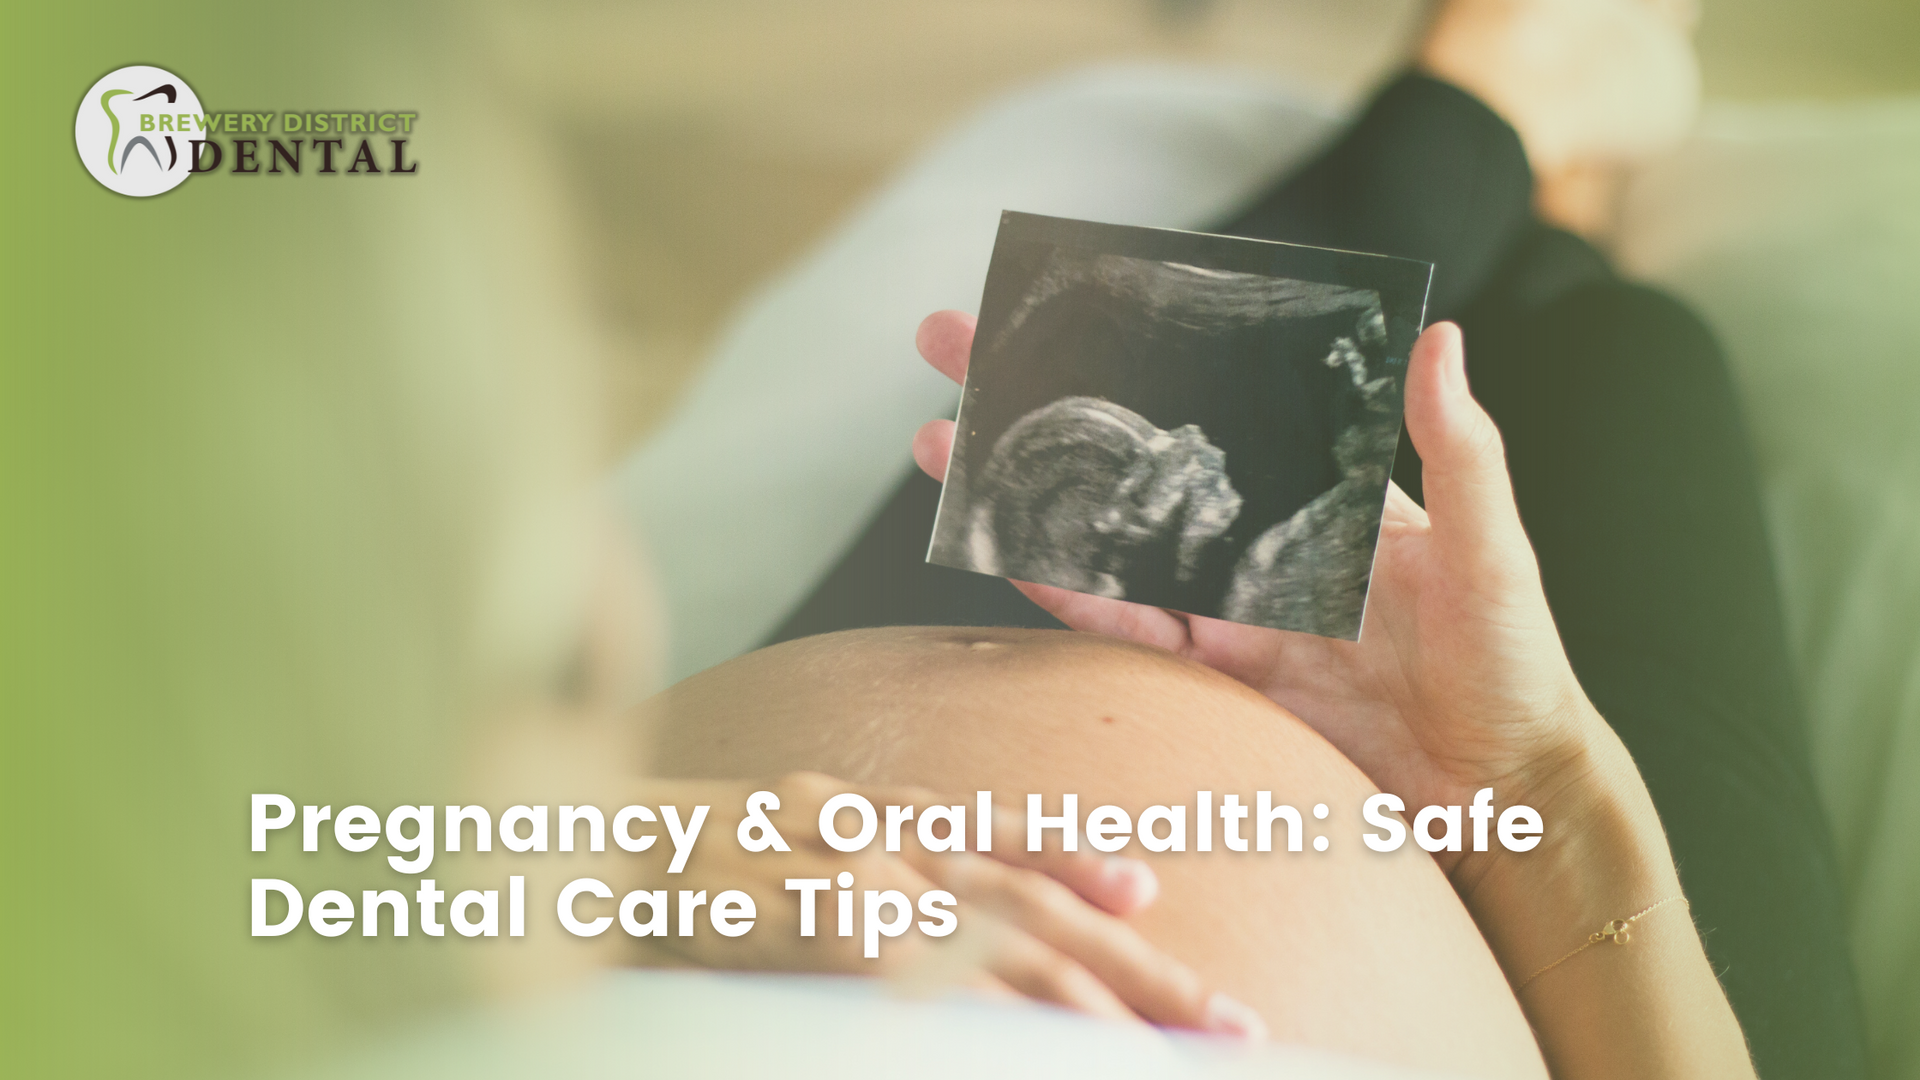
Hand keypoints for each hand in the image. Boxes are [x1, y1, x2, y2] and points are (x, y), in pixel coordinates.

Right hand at [617, 771, 1265, 1038]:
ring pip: (989, 935)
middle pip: (1023, 898)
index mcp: (855, 810)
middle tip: (1226, 1022)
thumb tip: (880, 919)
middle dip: (1132, 967)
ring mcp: (834, 875)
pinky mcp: (793, 919)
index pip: (984, 837)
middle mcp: (862, 832)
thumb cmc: (645, 868)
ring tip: (1156, 1053)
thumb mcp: (751, 844)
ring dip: (1082, 996)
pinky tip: (1024, 1033)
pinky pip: (900, 962)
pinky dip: (967, 999)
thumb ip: (831, 869)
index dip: (1073, 862)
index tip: (1151, 895)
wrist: (548, 849)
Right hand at [912, 311, 1608, 881]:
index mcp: (1317, 486)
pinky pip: (1123, 630)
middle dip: (1035, 400)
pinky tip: (997, 550)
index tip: (1062, 299)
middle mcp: (1257, 536)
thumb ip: (1461, 450)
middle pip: (1130, 454)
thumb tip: (1442, 337)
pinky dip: (1060, 593)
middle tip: (948, 345)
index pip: (1211, 399)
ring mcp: (1227, 608)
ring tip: (935, 447)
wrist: (1506, 792)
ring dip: (1018, 491)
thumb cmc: (1518, 662)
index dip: (1137, 351)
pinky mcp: (1213, 682)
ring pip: (1103, 537)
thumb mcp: (1495, 547)